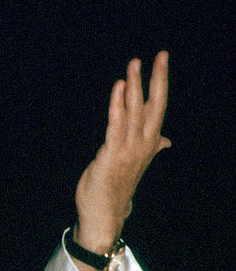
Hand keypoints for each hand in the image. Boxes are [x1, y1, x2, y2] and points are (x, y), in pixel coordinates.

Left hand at [74, 51, 170, 269]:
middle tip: (159, 55)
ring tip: (134, 65)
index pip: (158, 107)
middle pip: (154, 105)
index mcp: (148, 143)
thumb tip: (166, 140)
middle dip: (156, 79)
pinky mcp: (112, 154)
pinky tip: (118, 88)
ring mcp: (129, 149)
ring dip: (134, 87)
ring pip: (134, 111)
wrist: (105, 214)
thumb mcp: (133, 162)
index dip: (160, 83)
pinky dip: (117, 105)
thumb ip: (150, 147)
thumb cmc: (116, 186)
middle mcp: (143, 144)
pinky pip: (116, 124)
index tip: (162, 60)